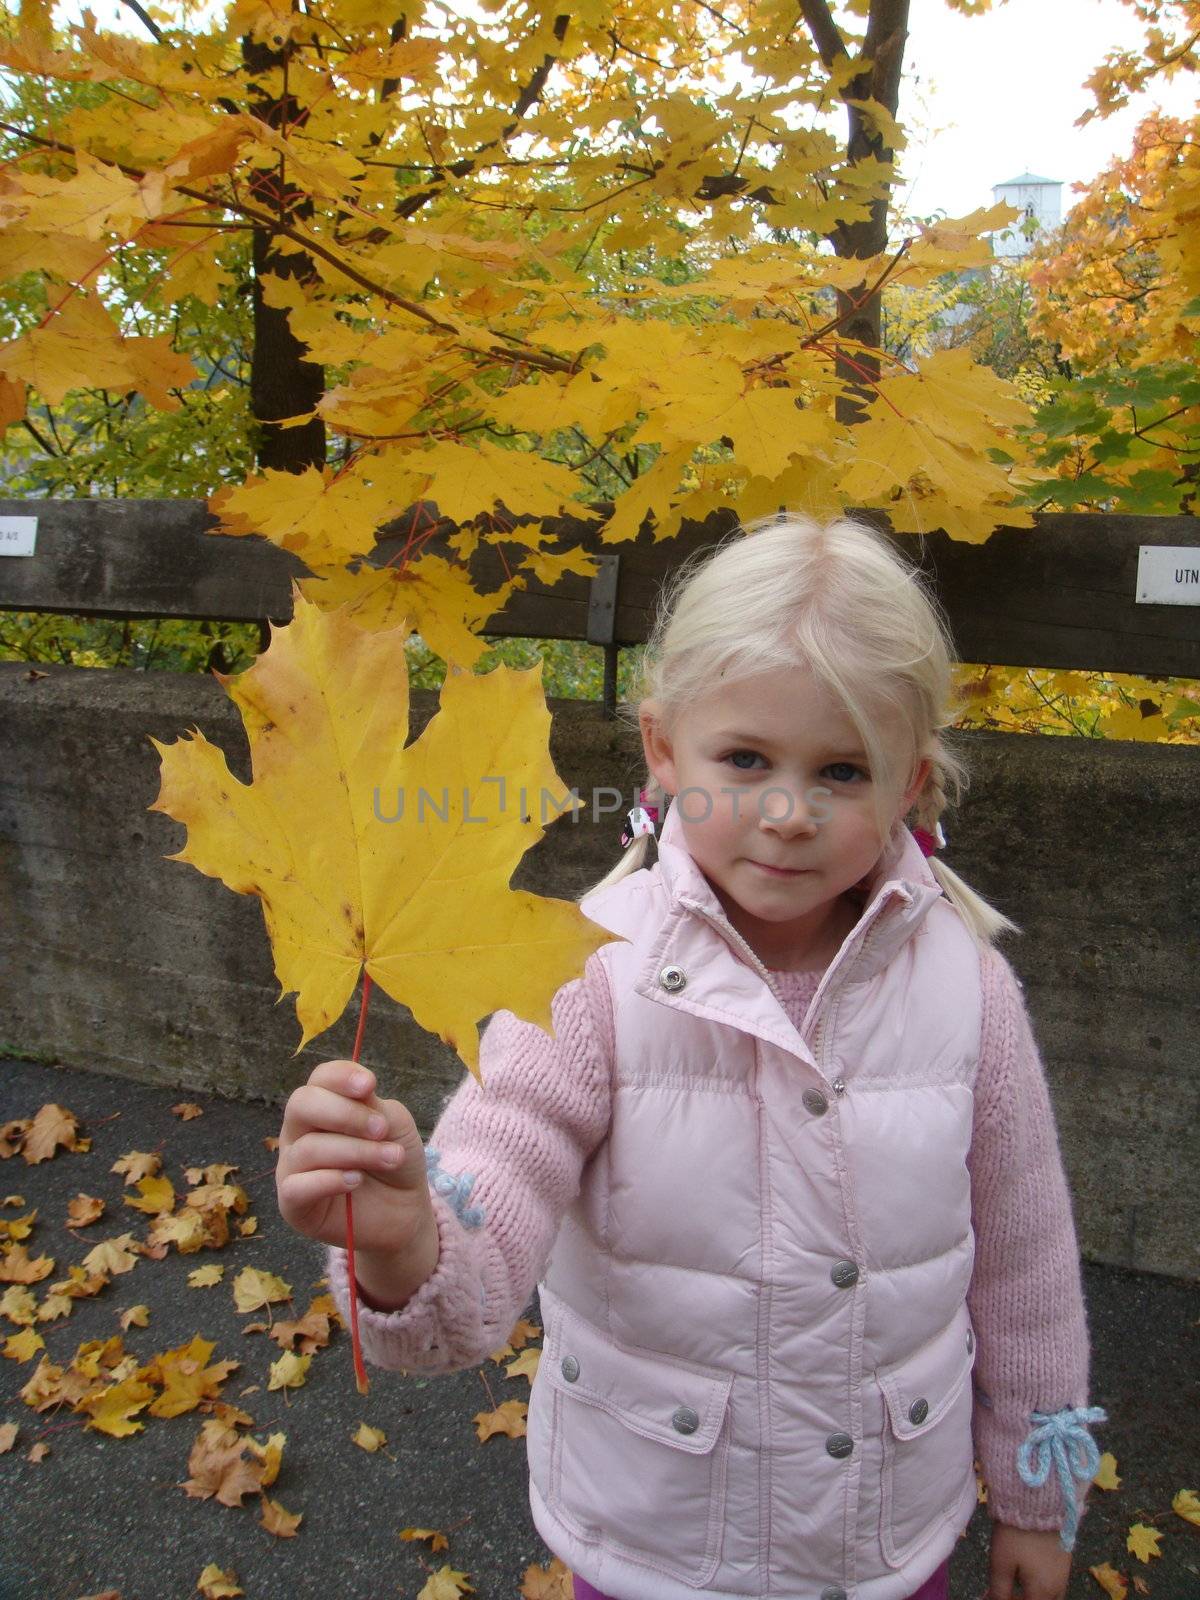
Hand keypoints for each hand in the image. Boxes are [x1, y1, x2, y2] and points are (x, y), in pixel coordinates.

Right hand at [275, 1059, 433, 1256]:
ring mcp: (292, 1167)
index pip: (320, 1079)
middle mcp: (300, 1131)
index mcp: (324, 1105)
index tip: (370, 1085)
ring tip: (391, 1159)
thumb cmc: (393, 1158)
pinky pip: (296, 1187)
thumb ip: (373, 1108)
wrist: (403, 1210)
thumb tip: (360, 1094)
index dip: (341, 1077)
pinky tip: (356, 1181)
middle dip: (345, 1113)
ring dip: (356, 1152)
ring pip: (308, 1148)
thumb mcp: (394, 1126)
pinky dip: (330, 1180)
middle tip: (381, 1129)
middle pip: (302, 1104)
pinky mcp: (292, 1204)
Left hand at [985, 1521, 1071, 1599]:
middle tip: (1001, 1590)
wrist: (1039, 1500)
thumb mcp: (1001, 1563)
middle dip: (1020, 1599)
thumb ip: (999, 1591)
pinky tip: (1023, 1572)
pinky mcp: (1064, 1559)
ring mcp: (1064, 1573)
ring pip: (1049, 1596)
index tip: (990, 1595)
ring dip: (1031, 1594)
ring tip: (1011, 1582)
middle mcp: (1058, 1587)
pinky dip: (1038, 1585)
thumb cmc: (1017, 1534)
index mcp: (1043, 1593)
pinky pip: (1053, 1584)